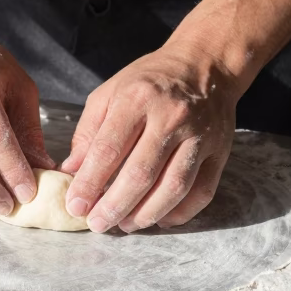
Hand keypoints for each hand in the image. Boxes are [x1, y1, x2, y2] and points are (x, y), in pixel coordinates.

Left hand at [62, 50, 240, 232]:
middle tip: (97, 224)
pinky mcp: (220, 152)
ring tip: (125, 225)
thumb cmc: (149, 81)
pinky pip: (202, 192)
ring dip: (146, 214)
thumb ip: (88, 132)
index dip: (89, 183)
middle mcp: (171, 117)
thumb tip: (70, 172)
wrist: (205, 65)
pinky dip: (180, 212)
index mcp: (137, 99)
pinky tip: (159, 218)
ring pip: (173, 187)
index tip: (75, 206)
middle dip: (115, 206)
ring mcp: (199, 136)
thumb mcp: (109, 93)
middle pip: (141, 174)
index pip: (108, 149)